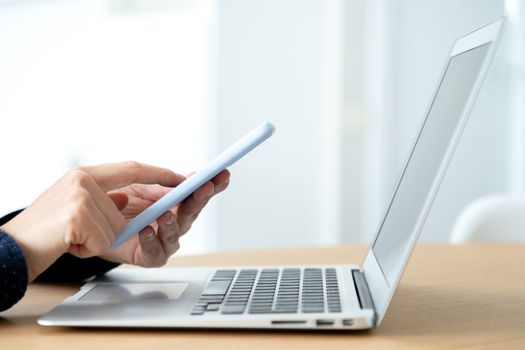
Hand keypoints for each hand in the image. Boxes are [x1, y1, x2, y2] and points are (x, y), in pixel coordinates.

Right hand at [1, 162, 184, 281]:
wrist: (12, 249)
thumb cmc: (46, 231)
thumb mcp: (76, 208)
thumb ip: (103, 199)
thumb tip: (127, 199)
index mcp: (85, 174)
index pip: (132, 168)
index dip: (158, 174)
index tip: (180, 178)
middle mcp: (83, 180)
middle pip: (125, 205)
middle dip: (123, 221)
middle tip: (116, 226)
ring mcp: (80, 196)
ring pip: (117, 226)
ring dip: (99, 240)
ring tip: (73, 238)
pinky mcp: (78, 215)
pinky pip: (104, 239)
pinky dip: (90, 248)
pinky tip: (70, 244)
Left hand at [99, 169, 229, 266]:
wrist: (92, 222)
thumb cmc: (117, 201)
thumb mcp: (137, 182)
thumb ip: (159, 180)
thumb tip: (182, 179)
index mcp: (174, 202)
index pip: (198, 192)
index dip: (213, 183)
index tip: (222, 173)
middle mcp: (173, 221)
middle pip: (192, 211)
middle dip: (200, 198)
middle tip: (205, 187)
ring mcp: (162, 239)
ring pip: (176, 233)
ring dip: (173, 223)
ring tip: (166, 214)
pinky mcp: (148, 256)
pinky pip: (155, 252)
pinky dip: (151, 241)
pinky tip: (146, 230)